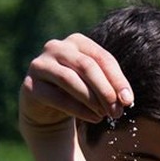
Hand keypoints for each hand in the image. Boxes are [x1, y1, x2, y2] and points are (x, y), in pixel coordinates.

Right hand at [19, 33, 134, 132]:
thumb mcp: (95, 85)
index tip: (128, 101)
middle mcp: (56, 47)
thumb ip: (110, 87)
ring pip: (70, 80)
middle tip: (117, 112)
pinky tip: (93, 118)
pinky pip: (57, 97)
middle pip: (87, 67)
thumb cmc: (76, 92)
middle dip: (105, 91)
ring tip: (104, 115)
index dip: (117, 80)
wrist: (46, 108)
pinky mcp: (30, 85)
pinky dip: (78, 109)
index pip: (102, 58)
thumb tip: (126, 100)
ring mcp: (40, 64)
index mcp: (77, 41)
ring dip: (91, 100)